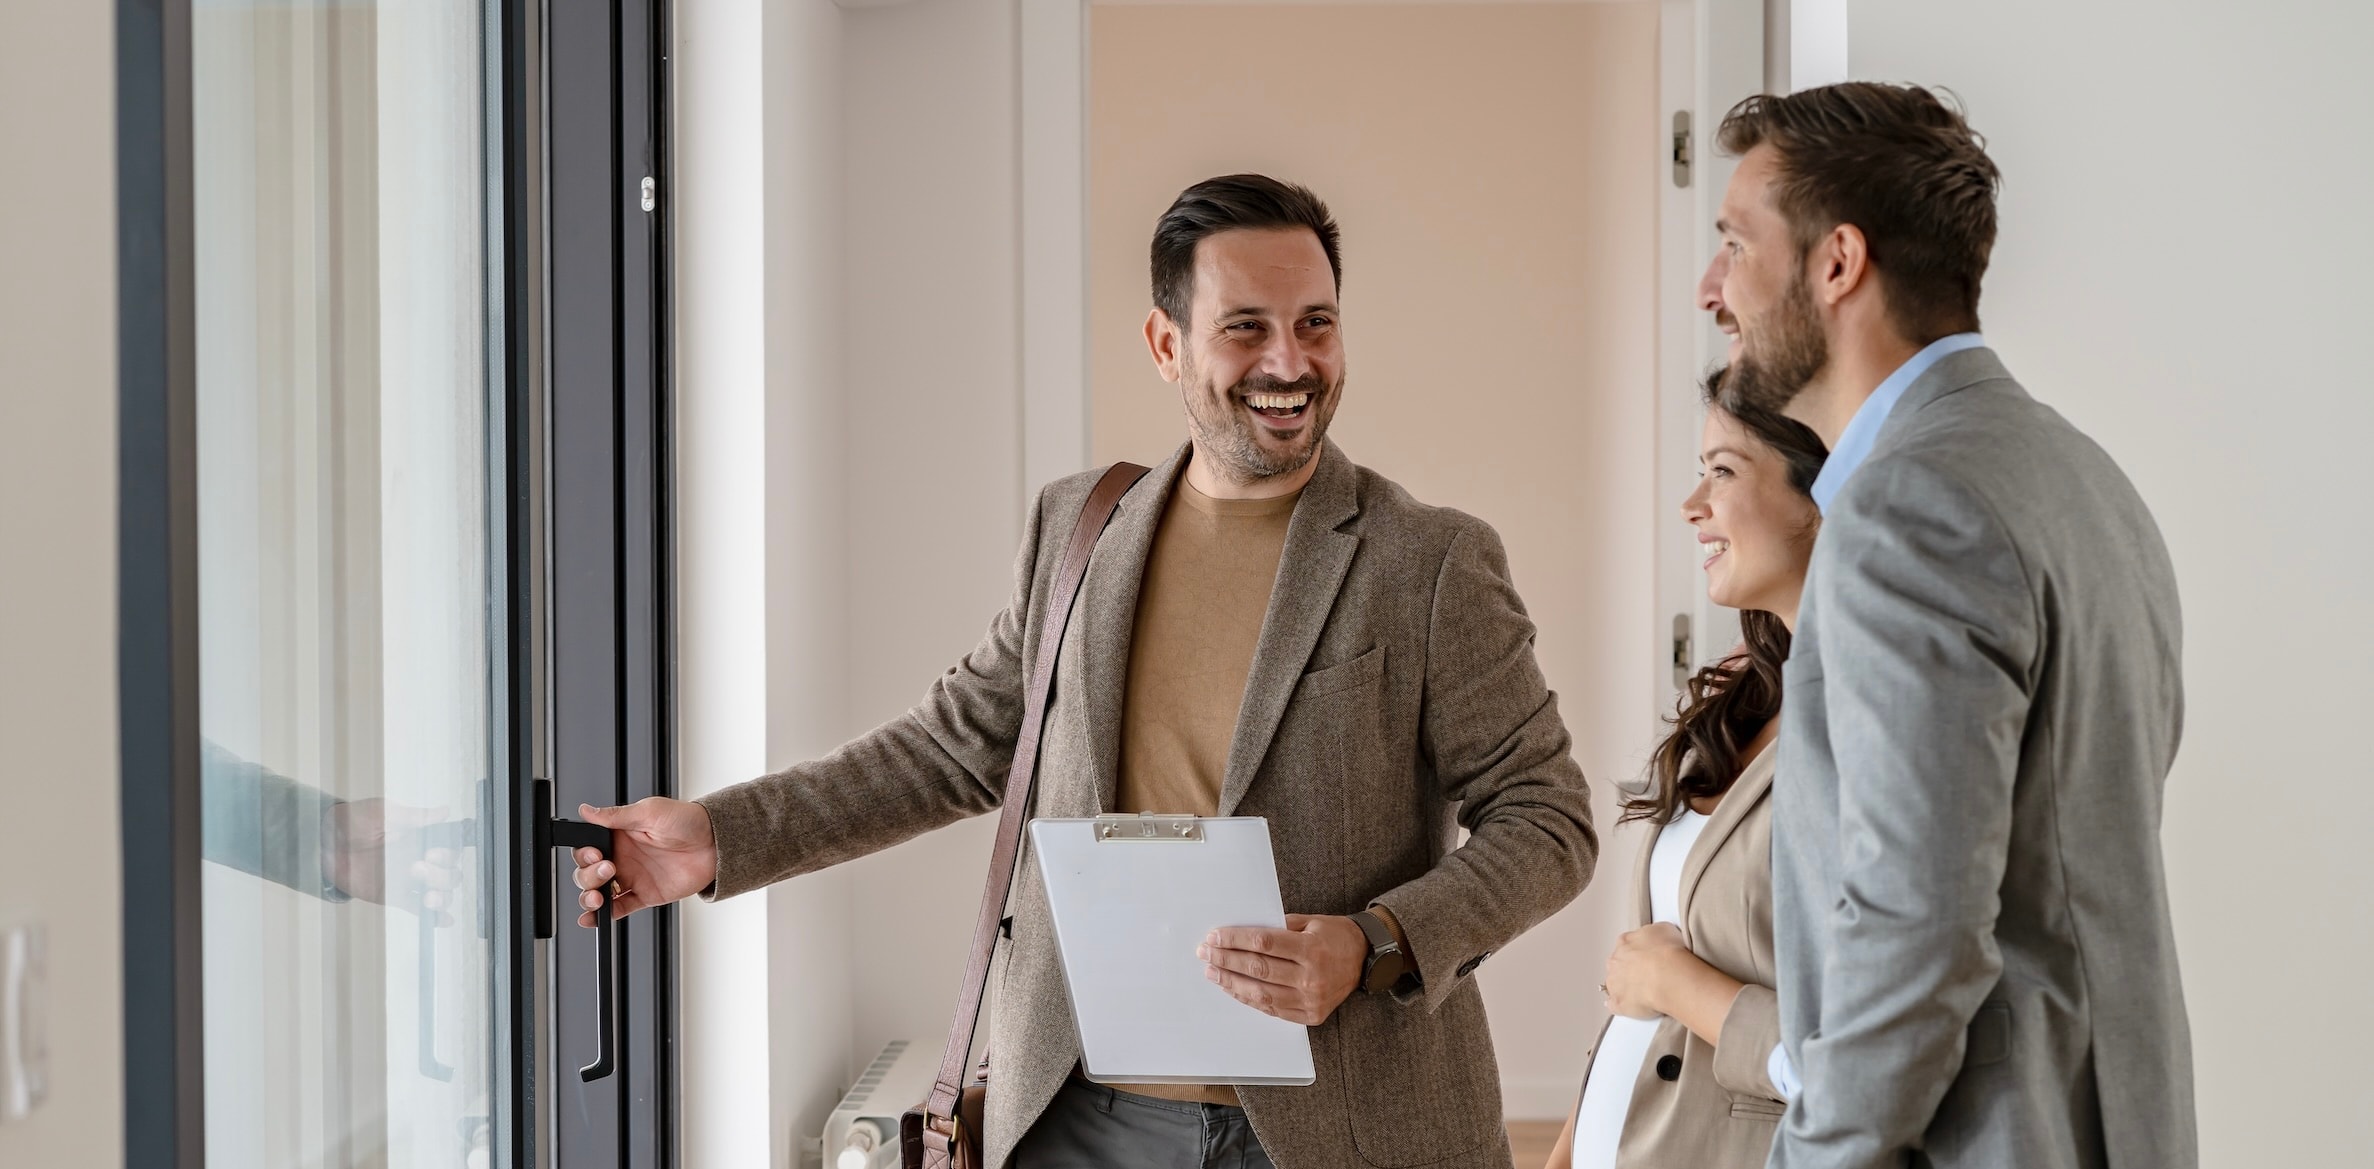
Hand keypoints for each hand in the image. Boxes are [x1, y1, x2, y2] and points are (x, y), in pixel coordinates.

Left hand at [322, 799, 462, 919]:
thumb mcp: (384, 813)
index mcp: (421, 839)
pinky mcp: (396, 896)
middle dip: (441, 876)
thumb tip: (445, 811)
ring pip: (440, 893)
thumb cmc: (354, 822)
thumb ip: (414, 817)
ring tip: (428, 898)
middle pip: (450, 874)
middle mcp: (421, 860)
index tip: (432, 852)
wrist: (326, 843)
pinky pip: (419, 909)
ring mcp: (409, 881)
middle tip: (416, 868)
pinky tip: (444, 920)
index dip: (448, 854)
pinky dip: (435, 917)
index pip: (450, 850)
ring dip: (442, 897)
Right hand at [571, 797, 717, 925]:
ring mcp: (632, 878)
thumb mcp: (650, 811)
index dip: (584, 854)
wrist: (715, 843)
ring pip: (599, 892)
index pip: (587, 848)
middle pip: (588, 872)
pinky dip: (603, 916)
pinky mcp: (645, 895)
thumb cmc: (687, 821)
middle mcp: (622, 857)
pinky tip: (593, 918)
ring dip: (590, 897)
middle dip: (588, 875)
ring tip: (597, 896)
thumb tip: (586, 811)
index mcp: (619, 835)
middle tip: (608, 869)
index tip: (594, 854)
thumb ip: (616, 816)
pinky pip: (619, 908)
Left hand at [1198, 914, 1366, 1026]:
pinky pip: (1271, 1009)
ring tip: (1212, 972)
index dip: (1235, 940)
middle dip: (1226, 960)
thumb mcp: (1311, 922)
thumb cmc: (1336, 936)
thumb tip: (1241, 933)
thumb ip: (1279, 927)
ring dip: (1231, 982)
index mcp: (1312, 949)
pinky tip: (1233, 988)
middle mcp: (1311, 977)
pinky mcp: (1309, 1015)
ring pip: (1261, 993)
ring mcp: (1310, 1000)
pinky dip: (1248, 999)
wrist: (1366, 961)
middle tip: (1206, 953)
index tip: (1214, 936)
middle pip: (1258, 968)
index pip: (1263, 944)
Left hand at [1603, 921, 1692, 1019]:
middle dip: (1631, 969)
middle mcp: (1616, 961)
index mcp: (1625, 942)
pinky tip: (1633, 1006)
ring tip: (1645, 992)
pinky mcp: (1618, 1003)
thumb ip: (1655, 933)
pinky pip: (1615, 1005)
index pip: (1627, 945)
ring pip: (1615, 984)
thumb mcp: (1665, 929)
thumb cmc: (1669, 953)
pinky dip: (1622, 1006)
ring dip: (1626, 987)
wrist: (1668, 975)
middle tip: (1650, 975)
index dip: (1639, 952)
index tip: (1649, 957)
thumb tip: (1658, 937)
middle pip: (1618, 964)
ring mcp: (1614, 983)